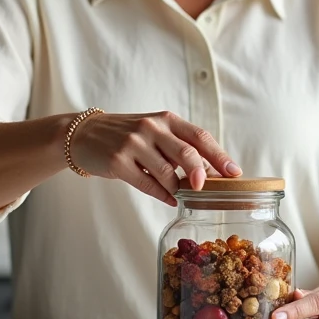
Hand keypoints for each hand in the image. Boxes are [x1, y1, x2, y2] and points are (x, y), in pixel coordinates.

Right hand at [68, 110, 240, 204]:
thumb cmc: (128, 136)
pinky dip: (162, 194)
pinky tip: (169, 199)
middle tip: (208, 189)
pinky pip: (147, 184)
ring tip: (182, 195)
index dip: (219, 155)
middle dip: (202, 173)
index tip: (234, 173)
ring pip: (167, 172)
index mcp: (166, 119)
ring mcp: (134, 144)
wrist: (84, 135)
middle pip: (186, 152)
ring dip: (179, 188)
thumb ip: (179, 148)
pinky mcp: (118, 161)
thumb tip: (211, 174)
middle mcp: (151, 128)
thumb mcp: (155, 132)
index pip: (199, 136)